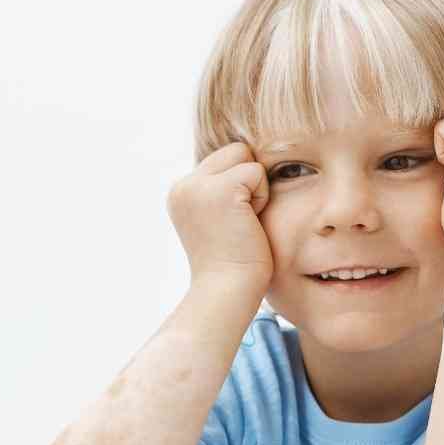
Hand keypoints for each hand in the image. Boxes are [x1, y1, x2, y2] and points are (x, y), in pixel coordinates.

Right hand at [166, 141, 274, 292]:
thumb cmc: (234, 268)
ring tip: (243, 224)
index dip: (240, 187)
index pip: (223, 160)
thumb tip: (249, 162)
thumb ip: (223, 193)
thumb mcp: (219, 223)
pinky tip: (249, 224)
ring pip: (245, 156)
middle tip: (240, 224)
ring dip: (255, 190)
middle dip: (247, 183)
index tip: (234, 224)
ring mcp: (198, 186)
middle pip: (235, 152)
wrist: (228, 293)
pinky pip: (257, 172)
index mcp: (181, 194)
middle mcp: (183, 186)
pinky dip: (262, 198)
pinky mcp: (221, 189)